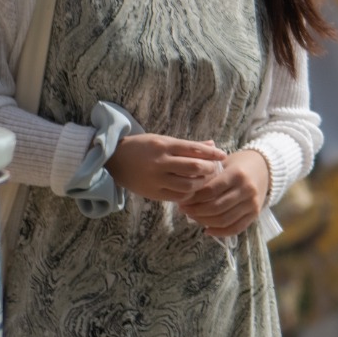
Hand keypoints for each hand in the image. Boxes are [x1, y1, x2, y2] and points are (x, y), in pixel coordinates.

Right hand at [111, 132, 227, 205]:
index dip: (212, 154)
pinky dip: (188, 194)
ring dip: (201, 183)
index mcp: (164, 145)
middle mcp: (160, 162)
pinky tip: (192, 190)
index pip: (195, 149)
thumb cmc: (142, 147)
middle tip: (215, 169)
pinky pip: (177, 196)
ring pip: (187, 185)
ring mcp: (156, 179)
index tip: (223, 156)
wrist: (114, 160)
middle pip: (194, 167)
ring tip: (205, 180)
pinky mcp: (152, 193)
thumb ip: (187, 145)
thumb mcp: (163, 140)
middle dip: (209, 169)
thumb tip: (212, 145)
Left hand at [178, 148, 272, 236]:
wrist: (264, 168)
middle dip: (196, 211)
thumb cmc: (239, 165)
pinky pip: (236, 228)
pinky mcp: (255, 213)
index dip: (194, 198)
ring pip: (224, 220)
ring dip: (205, 222)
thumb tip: (187, 195)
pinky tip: (207, 229)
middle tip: (184, 210)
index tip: (182, 201)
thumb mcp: (224, 164)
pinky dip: (220, 232)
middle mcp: (247, 189)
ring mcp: (253, 203)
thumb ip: (209, 178)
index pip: (210, 191)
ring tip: (194, 218)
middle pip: (216, 207)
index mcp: (237, 174)